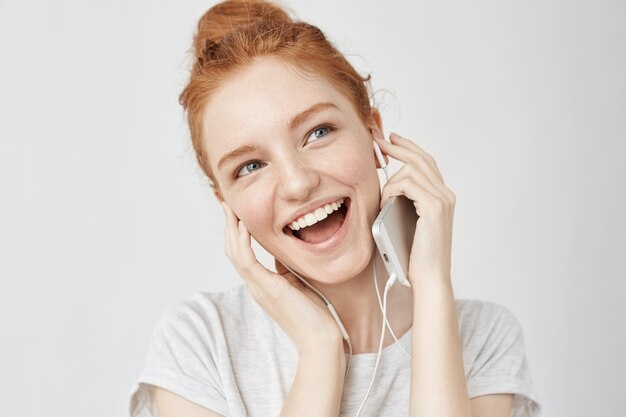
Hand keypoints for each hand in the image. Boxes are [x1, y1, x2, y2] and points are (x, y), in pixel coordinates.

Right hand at [221, 203, 343, 351]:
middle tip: (228, 205)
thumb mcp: (296, 283)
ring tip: (231, 209)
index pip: (241, 255)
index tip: (236, 215)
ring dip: (231, 229)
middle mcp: (256, 286)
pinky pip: (247, 261)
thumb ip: (285, 268)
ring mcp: (259, 287)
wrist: (319, 339)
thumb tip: (282, 250)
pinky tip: (243, 226)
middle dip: (229, 227)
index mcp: (262, 284)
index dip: (235, 235)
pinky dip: (242, 242)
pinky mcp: (268, 288)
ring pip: (235, 254)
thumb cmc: (313, 315)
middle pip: (233, 251)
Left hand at [375, 132, 455, 285]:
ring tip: (383, 199)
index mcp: (442, 196)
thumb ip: (405, 201)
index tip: (392, 139)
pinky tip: (386, 202)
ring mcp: (442, 199)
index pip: (426, 162)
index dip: (408, 147)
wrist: (428, 276)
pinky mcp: (434, 207)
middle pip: (421, 158)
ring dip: (390, 181)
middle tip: (379, 139)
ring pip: (411, 170)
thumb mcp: (408, 220)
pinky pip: (407, 184)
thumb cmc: (415, 254)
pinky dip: (392, 190)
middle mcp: (446, 194)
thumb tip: (388, 185)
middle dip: (398, 146)